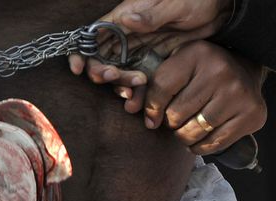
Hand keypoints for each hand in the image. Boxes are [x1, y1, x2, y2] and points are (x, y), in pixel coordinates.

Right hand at [69, 0, 231, 111]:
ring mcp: (138, 47)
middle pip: (101, 56)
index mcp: (126, 16)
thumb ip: (150, 15)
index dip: (81, 51)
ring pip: (116, 69)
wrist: (219, 8)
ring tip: (130, 91)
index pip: (93, 34)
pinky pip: (134, 74)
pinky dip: (132, 86)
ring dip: (117, 82)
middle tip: (113, 79)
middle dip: (100, 71)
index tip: (78, 68)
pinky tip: (136, 94)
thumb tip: (125, 20)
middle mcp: (126, 33)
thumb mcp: (175, 3)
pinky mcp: (149, 58)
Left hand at [145, 41, 266, 154]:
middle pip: (176, 114)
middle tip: (176, 118)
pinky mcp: (251, 115)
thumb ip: (147, 87)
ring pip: (193, 132)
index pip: (161, 89)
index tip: (151, 120)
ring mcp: (238, 94)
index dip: (151, 109)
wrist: (242, 70)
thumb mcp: (173, 68)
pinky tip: (200, 136)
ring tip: (186, 126)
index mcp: (196, 54)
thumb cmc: (197, 72)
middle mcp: (220, 71)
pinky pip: (213, 144)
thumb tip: (129, 107)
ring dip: (183, 135)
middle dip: (170, 122)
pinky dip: (199, 146)